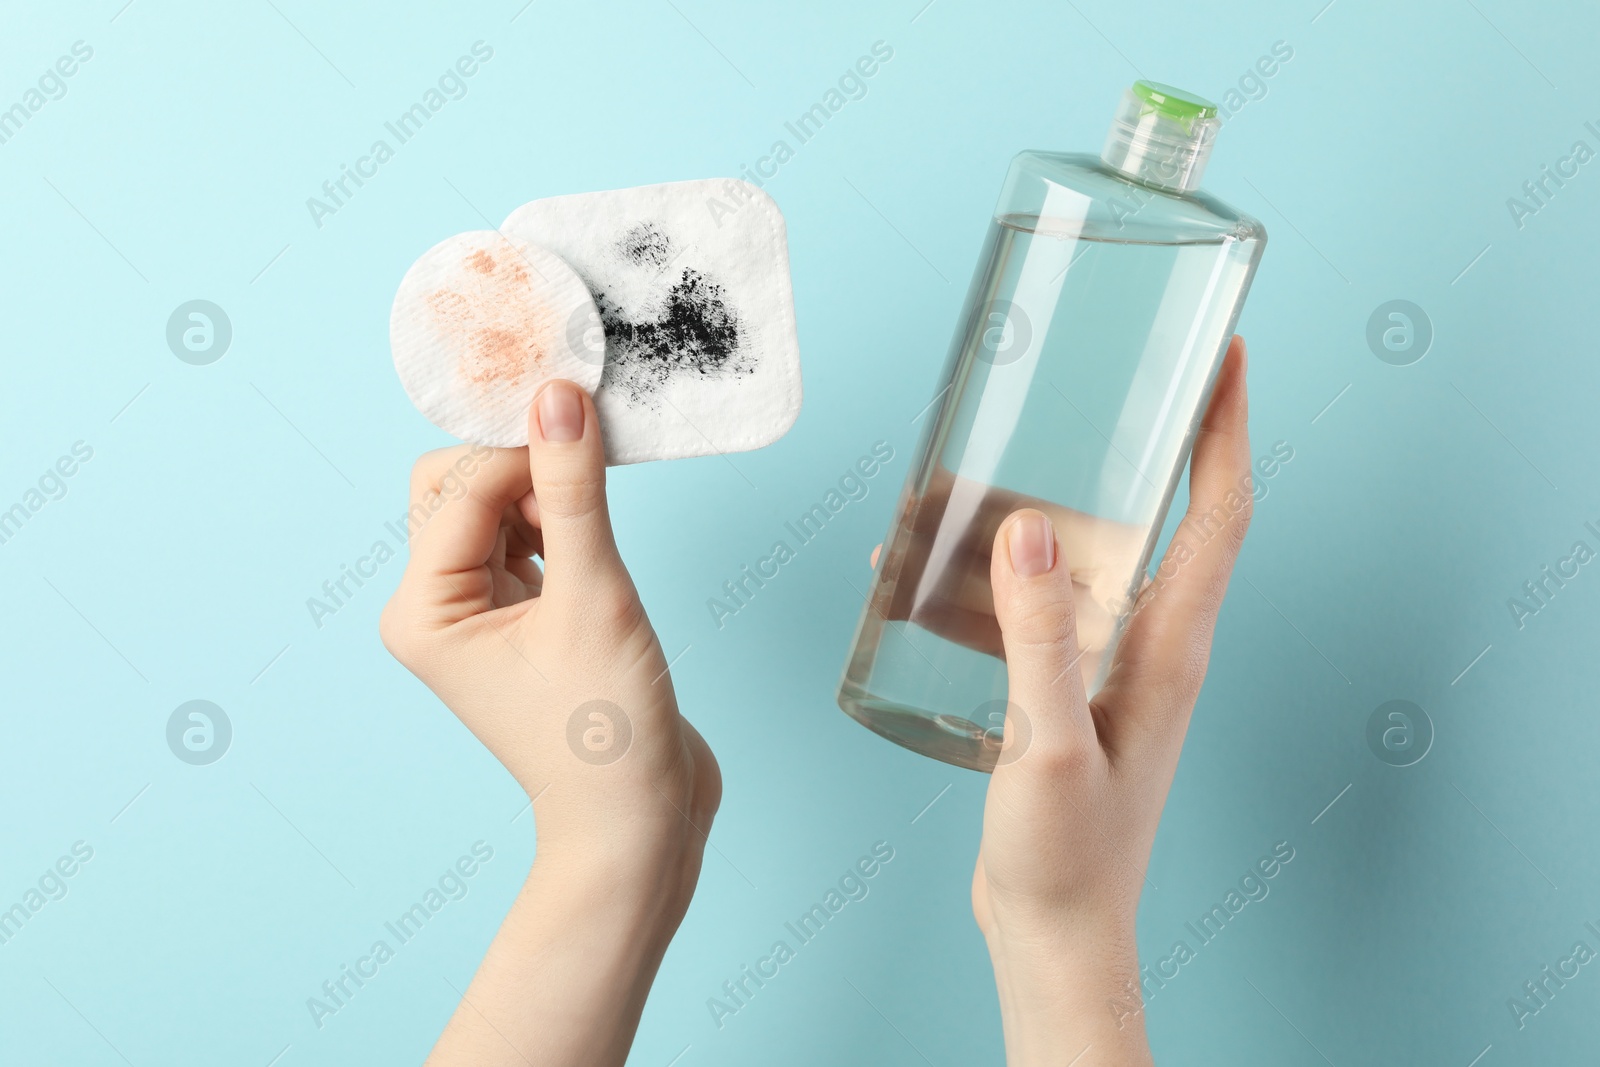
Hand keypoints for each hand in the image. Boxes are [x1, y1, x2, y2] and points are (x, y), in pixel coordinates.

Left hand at [380, 379, 719, 1065]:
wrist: (638, 824)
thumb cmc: (607, 733)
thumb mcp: (594, 597)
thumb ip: (572, 490)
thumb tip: (560, 396)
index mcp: (423, 610)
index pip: (461, 486)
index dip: (523, 448)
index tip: (587, 414)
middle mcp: (435, 608)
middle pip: (457, 487)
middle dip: (520, 463)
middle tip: (589, 457)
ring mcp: (477, 615)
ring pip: (494, 508)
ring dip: (544, 488)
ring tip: (601, 496)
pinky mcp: (522, 618)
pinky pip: (526, 540)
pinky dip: (559, 519)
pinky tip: (598, 528)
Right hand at [974, 337, 1252, 1064]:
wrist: (1054, 930)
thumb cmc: (1070, 856)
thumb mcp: (1052, 745)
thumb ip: (1041, 641)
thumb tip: (1028, 532)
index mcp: (1170, 644)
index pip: (1221, 511)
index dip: (1228, 427)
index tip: (1227, 353)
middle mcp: (1149, 642)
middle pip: (1149, 517)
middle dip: (1121, 447)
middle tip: (1077, 388)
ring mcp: (1106, 665)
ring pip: (1076, 560)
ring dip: (1024, 517)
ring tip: (948, 489)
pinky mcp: (1063, 689)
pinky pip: (1029, 608)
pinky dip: (981, 581)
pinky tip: (916, 578)